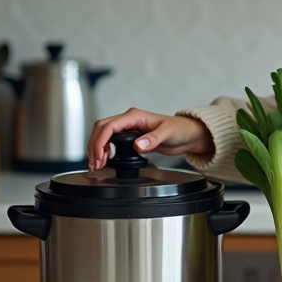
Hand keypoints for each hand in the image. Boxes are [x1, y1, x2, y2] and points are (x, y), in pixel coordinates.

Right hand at [86, 108, 214, 171]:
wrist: (187, 135)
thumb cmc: (180, 130)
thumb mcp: (168, 133)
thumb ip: (153, 139)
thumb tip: (138, 145)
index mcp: (134, 116)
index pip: (109, 126)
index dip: (100, 141)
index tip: (99, 157)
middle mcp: (129, 120)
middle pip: (101, 128)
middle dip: (94, 146)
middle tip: (95, 164)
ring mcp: (128, 128)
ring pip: (103, 134)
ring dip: (97, 148)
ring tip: (97, 165)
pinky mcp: (130, 137)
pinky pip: (110, 141)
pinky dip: (104, 150)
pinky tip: (105, 160)